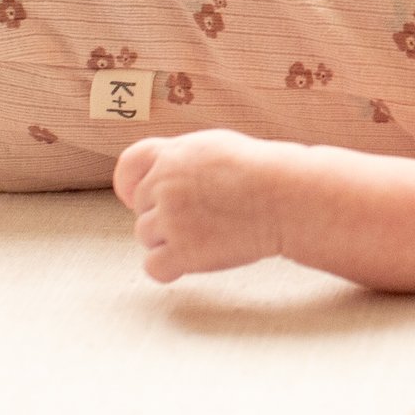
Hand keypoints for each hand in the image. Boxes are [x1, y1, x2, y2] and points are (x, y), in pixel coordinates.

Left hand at [113, 128, 293, 282]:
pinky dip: (169, 267)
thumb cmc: (262, 172)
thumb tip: (160, 175)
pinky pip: (154, 267)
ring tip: (207, 235)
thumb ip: (182, 159)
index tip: (135, 198)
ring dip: (169, 240)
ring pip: (146, 237)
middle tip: (202, 219)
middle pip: (142, 207)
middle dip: (163, 215)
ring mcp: (170, 218)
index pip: (129, 166)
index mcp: (172, 155)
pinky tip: (190, 262)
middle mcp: (164, 184)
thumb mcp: (215, 147)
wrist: (285, 197)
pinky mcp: (182, 251)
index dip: (129, 185)